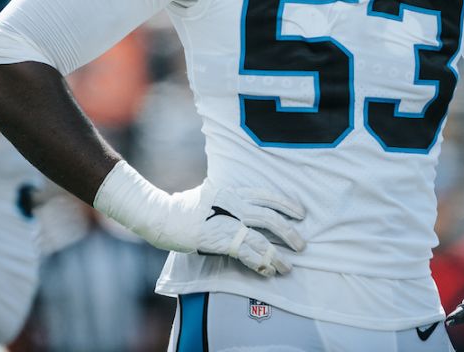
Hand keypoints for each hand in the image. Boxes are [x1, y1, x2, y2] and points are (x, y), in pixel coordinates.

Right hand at [155, 180, 306, 276]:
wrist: (162, 216)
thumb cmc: (184, 207)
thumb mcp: (211, 195)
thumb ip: (229, 200)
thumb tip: (244, 208)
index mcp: (233, 191)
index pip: (266, 196)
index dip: (286, 204)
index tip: (301, 214)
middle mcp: (233, 204)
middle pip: (269, 217)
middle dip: (289, 231)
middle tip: (301, 244)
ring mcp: (227, 222)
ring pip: (261, 239)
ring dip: (277, 254)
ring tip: (288, 266)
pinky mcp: (220, 239)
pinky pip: (247, 253)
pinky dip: (260, 263)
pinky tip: (268, 271)